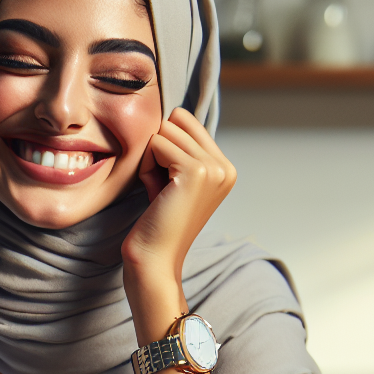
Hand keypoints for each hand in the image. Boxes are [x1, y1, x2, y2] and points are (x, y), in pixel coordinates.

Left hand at [122, 108, 235, 340]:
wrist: (155, 260)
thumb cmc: (157, 222)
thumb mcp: (174, 180)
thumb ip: (178, 149)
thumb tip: (171, 114)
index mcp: (225, 167)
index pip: (185, 120)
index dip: (164, 146)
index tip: (166, 183)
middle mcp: (226, 166)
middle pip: (176, 120)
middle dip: (158, 149)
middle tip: (160, 187)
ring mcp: (214, 168)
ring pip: (165, 131)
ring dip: (151, 159)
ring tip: (158, 192)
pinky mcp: (197, 171)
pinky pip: (157, 144)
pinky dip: (147, 167)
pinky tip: (154, 193)